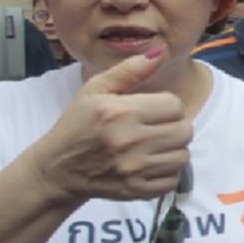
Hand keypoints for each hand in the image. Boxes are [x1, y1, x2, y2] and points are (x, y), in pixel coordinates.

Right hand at [25, 48, 191, 204]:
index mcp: (121, 112)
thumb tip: (159, 52)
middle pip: (184, 131)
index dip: (167, 106)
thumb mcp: (95, 90)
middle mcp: (129, 141)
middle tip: (157, 128)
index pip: (175, 106)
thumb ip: (129, 70)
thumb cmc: (77, 125)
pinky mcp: (136, 190)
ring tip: (155, 146)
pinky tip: (151, 164)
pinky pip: (173, 180)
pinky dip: (167, 172)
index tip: (154, 110)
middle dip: (175, 127)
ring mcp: (134, 169)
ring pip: (182, 156)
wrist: (58, 169)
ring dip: (173, 149)